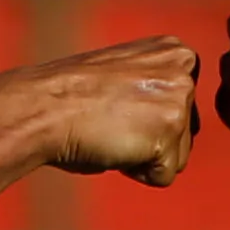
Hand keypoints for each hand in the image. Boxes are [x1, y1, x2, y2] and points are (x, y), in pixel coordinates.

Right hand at [17, 36, 200, 186]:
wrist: (43, 107)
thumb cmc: (72, 97)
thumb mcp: (126, 77)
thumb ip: (155, 92)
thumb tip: (169, 126)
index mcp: (176, 52)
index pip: (184, 107)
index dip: (148, 118)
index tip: (117, 105)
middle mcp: (184, 72)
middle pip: (186, 133)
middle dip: (151, 140)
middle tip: (112, 121)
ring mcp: (179, 102)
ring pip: (177, 157)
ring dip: (143, 156)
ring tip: (112, 132)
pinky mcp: (168, 134)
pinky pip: (163, 176)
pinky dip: (137, 172)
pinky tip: (113, 146)